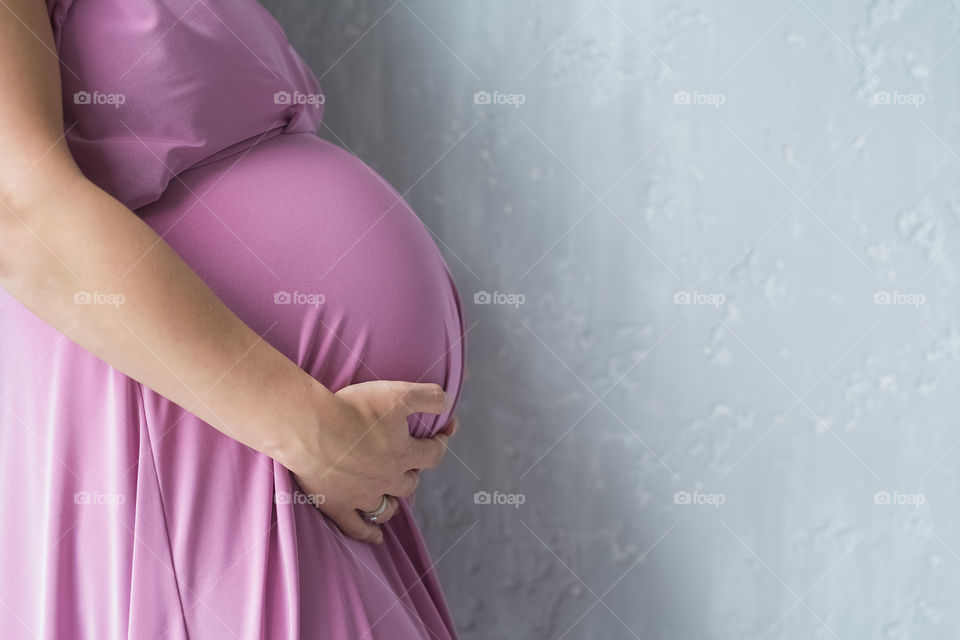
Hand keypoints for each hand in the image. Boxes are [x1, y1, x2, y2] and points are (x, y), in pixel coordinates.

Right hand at [290, 380, 453, 543]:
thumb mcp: (398, 394)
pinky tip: (377, 537)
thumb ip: (428, 397)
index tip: (442, 433)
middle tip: (406, 461)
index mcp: (403, 454)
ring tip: (393, 493)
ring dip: (395, 500)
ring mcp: (362, 496)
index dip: (441, 443)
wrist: (309, 427)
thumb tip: (448, 403)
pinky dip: (369, 533)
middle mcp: (387, 479)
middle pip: (410, 483)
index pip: (434, 453)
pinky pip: (357, 528)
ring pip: (388, 507)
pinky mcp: (337, 505)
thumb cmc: (353, 409)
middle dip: (413, 472)